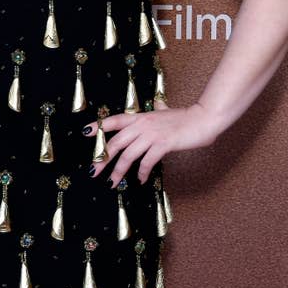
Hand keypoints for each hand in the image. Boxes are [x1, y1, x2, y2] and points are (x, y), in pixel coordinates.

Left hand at [82, 101, 220, 185]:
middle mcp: (142, 124)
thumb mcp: (166, 111)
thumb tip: (159, 104)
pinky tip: (140, 180)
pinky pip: (146, 161)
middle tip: (93, 172)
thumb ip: (159, 109)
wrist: (202, 119)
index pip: (114, 120)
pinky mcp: (163, 144)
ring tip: (113, 183)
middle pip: (115, 142)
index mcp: (140, 117)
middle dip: (102, 158)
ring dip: (118, 171)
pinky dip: (141, 172)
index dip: (99, 126)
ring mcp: (152, 134)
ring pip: (128, 155)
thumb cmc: (185, 117)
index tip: (85, 133)